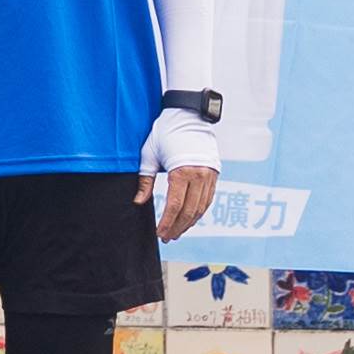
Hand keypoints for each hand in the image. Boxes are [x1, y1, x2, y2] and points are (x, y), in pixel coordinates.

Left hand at [140, 111, 218, 241]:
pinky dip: (199, 211)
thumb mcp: (149, 155)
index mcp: (181, 171)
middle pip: (189, 211)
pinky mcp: (214, 174)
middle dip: (178, 227)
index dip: (167, 223)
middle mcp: (199, 175)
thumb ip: (145, 180)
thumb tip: (138, 201)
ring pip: (201, 208)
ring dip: (189, 222)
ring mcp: (209, 175)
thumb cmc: (166, 133)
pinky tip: (189, 218)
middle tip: (168, 237)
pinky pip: (208, 199)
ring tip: (177, 231)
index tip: (160, 234)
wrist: (189, 116)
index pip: (174, 206)